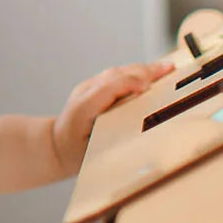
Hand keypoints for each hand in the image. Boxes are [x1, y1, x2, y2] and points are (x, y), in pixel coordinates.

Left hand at [51, 60, 172, 178]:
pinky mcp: (94, 87)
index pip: (107, 88)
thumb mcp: (92, 155)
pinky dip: (135, 73)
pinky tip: (151, 73)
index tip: (148, 88)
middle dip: (142, 72)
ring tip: (165, 68)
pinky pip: (116, 75)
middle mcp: (84, 93)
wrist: (55, 145)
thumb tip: (138, 131)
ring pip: (117, 72)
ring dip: (141, 70)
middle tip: (167, 70)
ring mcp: (88, 87)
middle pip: (115, 75)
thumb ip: (112, 142)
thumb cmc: (76, 154)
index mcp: (82, 109)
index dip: (128, 84)